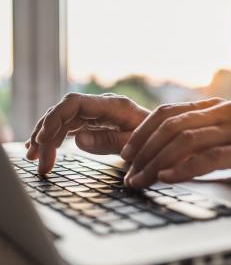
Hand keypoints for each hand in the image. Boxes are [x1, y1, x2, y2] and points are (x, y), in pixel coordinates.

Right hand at [25, 93, 148, 174]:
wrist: (162, 135)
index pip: (74, 103)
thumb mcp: (135, 144)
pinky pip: (70, 126)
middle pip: (64, 113)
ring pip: (63, 120)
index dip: (55, 118)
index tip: (42, 139)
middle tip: (38, 161)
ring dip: (47, 137)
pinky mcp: (94, 122)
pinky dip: (56, 137)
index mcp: (112, 106)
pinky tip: (45, 148)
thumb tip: (77, 140)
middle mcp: (101, 106)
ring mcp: (96, 113)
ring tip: (35, 157)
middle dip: (47, 134)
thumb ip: (109, 141)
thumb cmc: (153, 138)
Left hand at [121, 99, 230, 188]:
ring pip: (186, 140)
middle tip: (128, 171)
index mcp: (213, 108)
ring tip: (141, 179)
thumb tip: (166, 153)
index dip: (142, 132)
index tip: (126, 153)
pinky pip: (212, 156)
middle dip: (143, 150)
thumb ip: (201, 138)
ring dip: (157, 162)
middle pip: (170, 126)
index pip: (167, 113)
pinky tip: (168, 178)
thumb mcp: (226, 135)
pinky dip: (186, 168)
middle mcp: (222, 112)